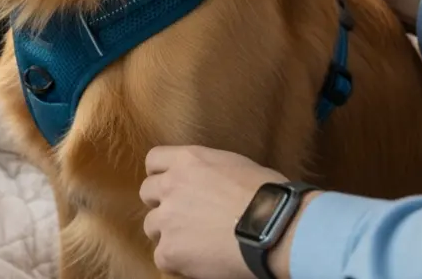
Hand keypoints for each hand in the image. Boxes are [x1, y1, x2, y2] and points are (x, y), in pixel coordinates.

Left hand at [140, 146, 315, 278]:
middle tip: (184, 216)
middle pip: (147, 192)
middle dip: (162, 204)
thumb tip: (211, 181)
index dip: (160, 174)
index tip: (170, 185)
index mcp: (188, 160)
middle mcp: (171, 185)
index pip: (154, 160)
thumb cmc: (269, 196)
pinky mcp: (170, 250)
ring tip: (194, 242)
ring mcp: (167, 218)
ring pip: (151, 226)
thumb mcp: (236, 166)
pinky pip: (162, 257)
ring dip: (168, 233)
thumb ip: (211, 171)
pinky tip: (198, 261)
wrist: (274, 228)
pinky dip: (177, 261)